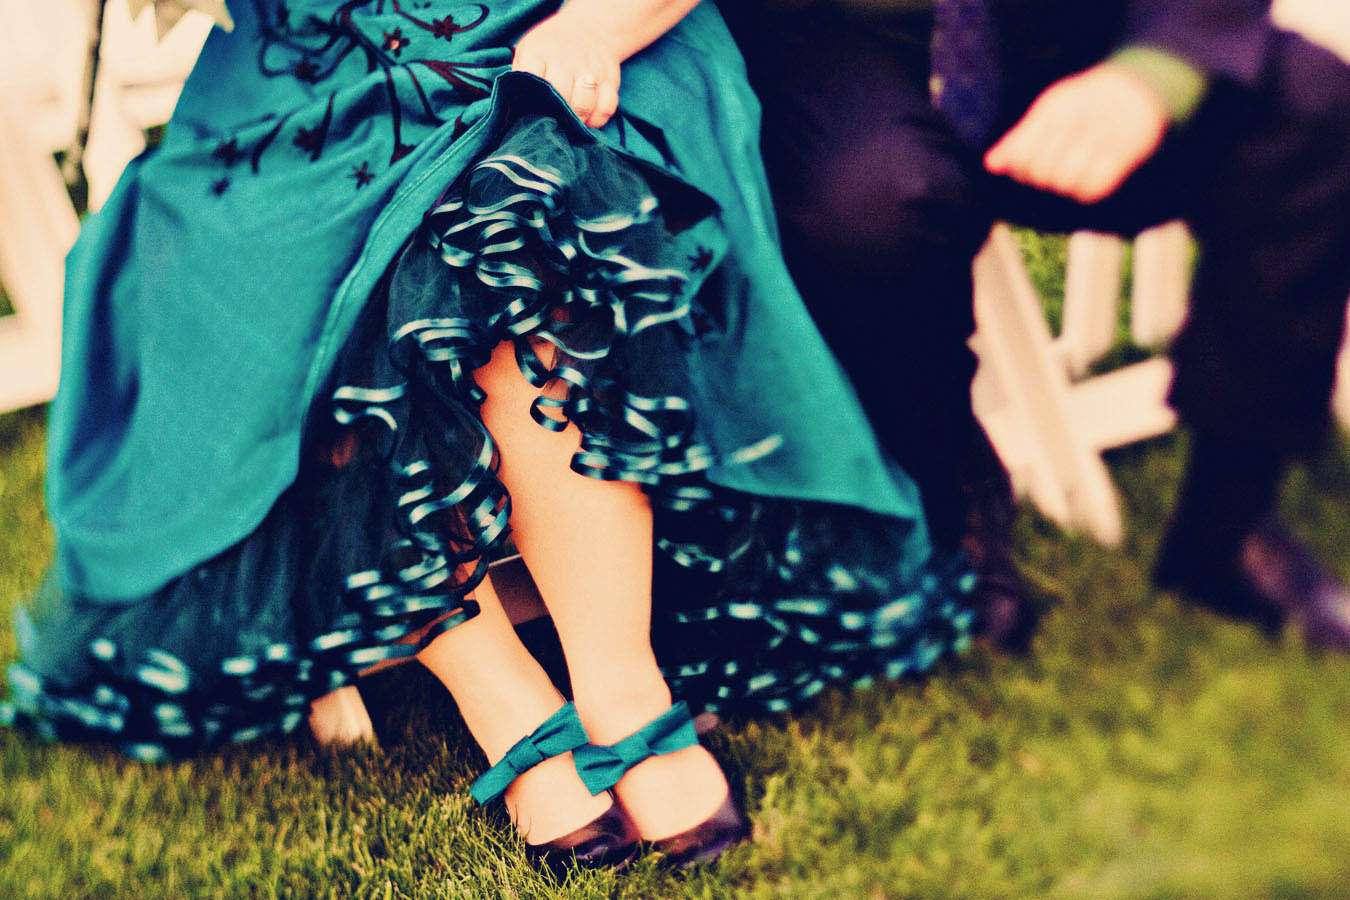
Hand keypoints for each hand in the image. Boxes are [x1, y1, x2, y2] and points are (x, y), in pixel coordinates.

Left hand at [513, 11, 621, 128]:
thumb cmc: (552, 46)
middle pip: (561, 98)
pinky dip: (598, 119)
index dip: (532, 103)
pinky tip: (589, 119)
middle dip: (557, 116)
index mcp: (539, 52)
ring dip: (577, 120)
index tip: (533, 112)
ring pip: (585, 104)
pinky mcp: (610, 78)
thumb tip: (513, 105)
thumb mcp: (529, 49)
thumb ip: (520, 75)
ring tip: (572, 122)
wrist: (589, 28)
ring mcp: (590, 69)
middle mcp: (566, 59)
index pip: (533, 84)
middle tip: (554, 123)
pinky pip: (607, 107)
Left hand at [984, 62, 1169, 203]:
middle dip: (1042, 173)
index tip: (1029, 160)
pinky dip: (1085, 189)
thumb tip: (990, 165)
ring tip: (1071, 169)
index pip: (1022, 156)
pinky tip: (1087, 175)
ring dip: (1063, 182)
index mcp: (1056, 110)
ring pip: (1064, 183)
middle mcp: (1078, 124)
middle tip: (1055, 162)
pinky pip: (1091, 190)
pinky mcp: (1123, 157)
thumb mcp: (1049, 109)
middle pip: (1042, 172)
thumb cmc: (1084, 101)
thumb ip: (1019, 137)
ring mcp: (1101, 141)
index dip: (1020, 165)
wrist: (1139, 86)